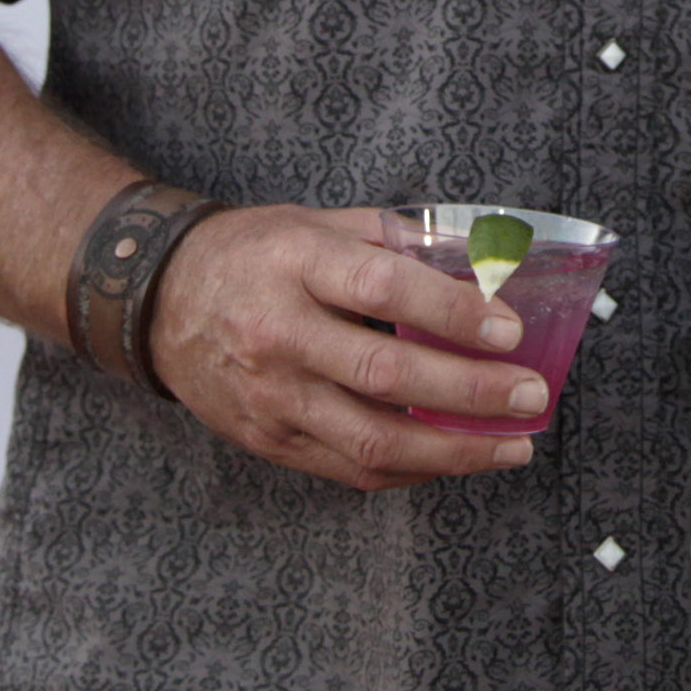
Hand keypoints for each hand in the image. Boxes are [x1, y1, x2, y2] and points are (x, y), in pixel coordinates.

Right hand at [144, 204, 542, 490]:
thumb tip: (482, 261)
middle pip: (385, 374)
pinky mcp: (270, 440)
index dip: (451, 311)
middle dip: (471, 391)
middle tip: (531, 395)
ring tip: (512, 445)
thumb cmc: (253, 254)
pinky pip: (352, 468)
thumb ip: (394, 240)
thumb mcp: (316, 222)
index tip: (510, 330)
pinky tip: (455, 458)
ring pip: (372, 438)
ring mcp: (272, 397)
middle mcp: (279, 334)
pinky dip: (413, 468)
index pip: (382, 288)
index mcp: (295, 265)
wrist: (159, 302)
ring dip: (454, 449)